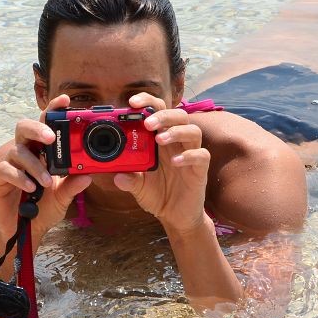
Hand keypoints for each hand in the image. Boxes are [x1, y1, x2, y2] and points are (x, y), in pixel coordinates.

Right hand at [0, 93, 91, 246]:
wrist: (26, 229)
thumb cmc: (44, 206)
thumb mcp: (63, 197)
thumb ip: (73, 186)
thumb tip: (88, 176)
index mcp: (41, 150)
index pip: (46, 125)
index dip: (53, 110)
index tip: (65, 100)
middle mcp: (25, 152)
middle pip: (24, 127)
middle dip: (38, 128)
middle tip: (52, 137)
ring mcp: (10, 164)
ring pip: (18, 151)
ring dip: (35, 165)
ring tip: (48, 181)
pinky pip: (6, 170)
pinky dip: (20, 177)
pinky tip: (31, 187)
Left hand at [113, 93, 210, 236]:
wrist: (175, 216)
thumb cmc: (157, 194)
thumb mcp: (138, 186)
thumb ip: (128, 179)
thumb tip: (116, 176)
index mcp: (160, 139)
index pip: (158, 111)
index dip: (148, 101)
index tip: (133, 102)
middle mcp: (176, 142)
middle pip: (178, 115)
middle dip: (163, 115)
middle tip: (148, 123)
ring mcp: (190, 153)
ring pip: (192, 130)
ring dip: (176, 131)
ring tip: (159, 139)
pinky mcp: (200, 169)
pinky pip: (201, 155)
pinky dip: (189, 155)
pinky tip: (175, 163)